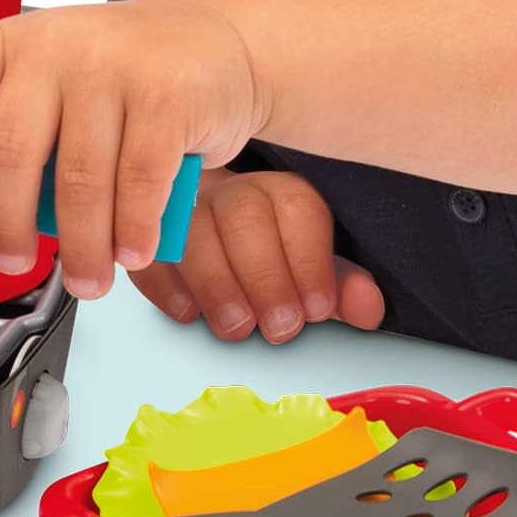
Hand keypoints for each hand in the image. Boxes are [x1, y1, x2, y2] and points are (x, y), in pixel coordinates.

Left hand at [0, 0, 262, 297]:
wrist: (218, 42)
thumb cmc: (123, 78)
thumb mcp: (52, 89)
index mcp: (12, 41)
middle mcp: (55, 44)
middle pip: (8, 148)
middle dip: (7, 223)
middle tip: (13, 262)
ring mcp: (113, 65)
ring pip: (78, 179)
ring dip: (81, 246)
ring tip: (87, 278)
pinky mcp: (167, 95)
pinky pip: (139, 184)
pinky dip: (132, 232)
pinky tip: (132, 252)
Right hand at [128, 167, 385, 341]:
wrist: (220, 238)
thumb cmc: (272, 260)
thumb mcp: (316, 271)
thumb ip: (342, 287)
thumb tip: (367, 308)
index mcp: (279, 191)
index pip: (296, 207)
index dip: (310, 261)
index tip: (318, 308)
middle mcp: (231, 192)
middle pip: (243, 215)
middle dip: (264, 276)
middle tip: (278, 325)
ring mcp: (186, 210)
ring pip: (192, 229)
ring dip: (215, 284)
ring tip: (236, 325)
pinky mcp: (150, 237)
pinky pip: (149, 252)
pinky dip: (165, 285)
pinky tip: (189, 312)